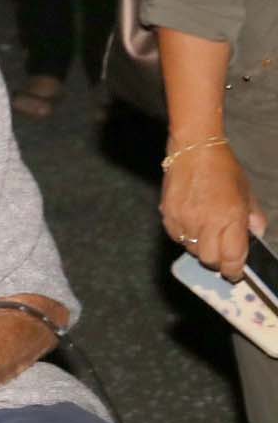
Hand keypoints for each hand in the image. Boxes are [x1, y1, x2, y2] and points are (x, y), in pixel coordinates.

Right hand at [163, 140, 265, 280]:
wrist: (194, 149)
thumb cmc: (224, 169)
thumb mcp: (247, 193)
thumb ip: (253, 218)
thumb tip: (254, 236)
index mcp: (230, 218)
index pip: (232, 257)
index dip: (234, 270)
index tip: (236, 273)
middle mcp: (206, 222)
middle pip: (209, 259)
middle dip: (217, 261)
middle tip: (222, 255)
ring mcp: (184, 218)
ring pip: (191, 249)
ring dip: (200, 247)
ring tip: (205, 234)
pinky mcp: (167, 213)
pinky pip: (176, 236)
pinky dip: (184, 236)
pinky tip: (191, 224)